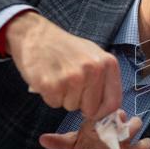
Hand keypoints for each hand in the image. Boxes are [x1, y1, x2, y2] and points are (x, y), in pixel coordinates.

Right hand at [6, 12, 121, 119]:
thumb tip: (111, 109)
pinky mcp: (51, 84)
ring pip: (71, 107)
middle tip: (70, 83)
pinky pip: (54, 103)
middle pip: (91, 109)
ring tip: (58, 77)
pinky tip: (48, 78)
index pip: (113, 102)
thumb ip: (104, 80)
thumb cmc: (66, 48)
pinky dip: (49, 96)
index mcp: (108, 63)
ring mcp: (72, 77)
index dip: (102, 113)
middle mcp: (93, 70)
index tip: (93, 111)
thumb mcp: (94, 56)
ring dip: (63, 97)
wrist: (36, 35)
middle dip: (80, 102)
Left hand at [39, 110, 149, 148]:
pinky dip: (142, 147)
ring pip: (137, 124)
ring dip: (130, 135)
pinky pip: (148, 141)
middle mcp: (121, 126)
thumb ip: (61, 142)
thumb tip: (42, 139)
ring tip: (123, 146)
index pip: (110, 109)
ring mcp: (134, 136)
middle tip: (115, 135)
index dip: (107, 115)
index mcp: (106, 122)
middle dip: (121, 125)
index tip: (102, 124)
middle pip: (125, 114)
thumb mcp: (76, 146)